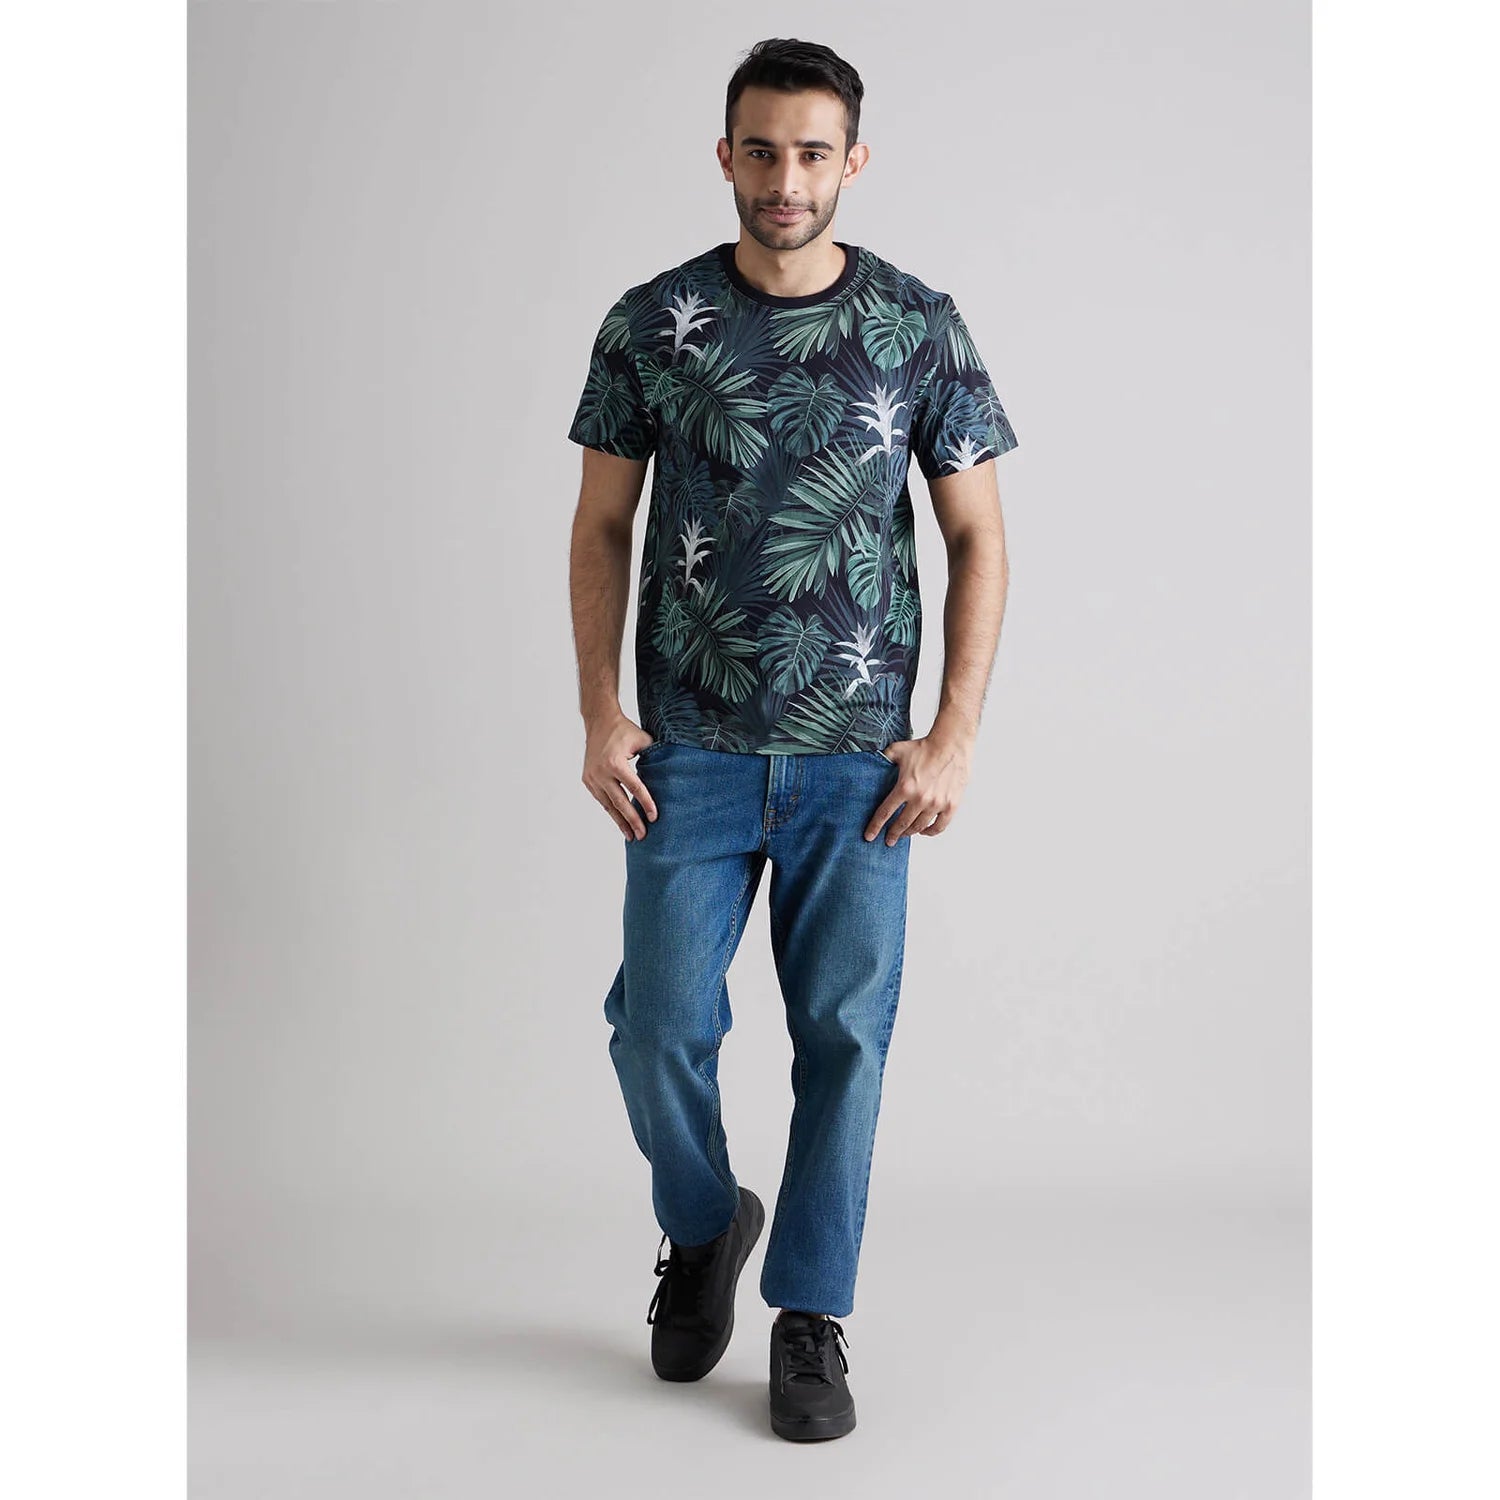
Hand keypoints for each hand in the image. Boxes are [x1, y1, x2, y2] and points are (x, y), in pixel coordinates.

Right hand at [583, 715, 657, 839]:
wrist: (599, 722)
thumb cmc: (624, 731)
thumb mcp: (643, 739)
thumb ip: (655, 755)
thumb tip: (670, 773)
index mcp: (616, 763)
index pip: (635, 788)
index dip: (646, 803)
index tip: (654, 818)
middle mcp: (601, 772)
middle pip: (620, 802)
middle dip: (632, 820)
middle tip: (642, 835)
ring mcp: (592, 777)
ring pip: (608, 805)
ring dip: (620, 821)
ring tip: (631, 836)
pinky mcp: (587, 780)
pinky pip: (601, 799)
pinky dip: (611, 811)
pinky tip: (619, 821)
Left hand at [864, 733, 973, 845]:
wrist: (951, 744)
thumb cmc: (924, 747)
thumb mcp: (897, 750)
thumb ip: (883, 758)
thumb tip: (870, 762)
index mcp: (905, 787)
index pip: (885, 813)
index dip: (875, 827)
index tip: (869, 836)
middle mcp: (920, 799)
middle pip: (902, 824)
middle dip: (893, 834)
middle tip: (888, 840)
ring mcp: (937, 804)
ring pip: (919, 827)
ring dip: (910, 833)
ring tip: (904, 834)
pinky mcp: (951, 805)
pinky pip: (940, 826)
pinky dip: (930, 832)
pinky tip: (924, 831)